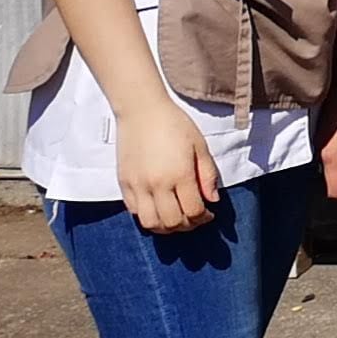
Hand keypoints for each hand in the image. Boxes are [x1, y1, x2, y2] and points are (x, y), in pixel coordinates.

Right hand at [121, 98, 222, 233]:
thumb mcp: (199, 146)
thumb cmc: (174, 124)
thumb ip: (207, 175)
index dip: (204, 218)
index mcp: (180, 174)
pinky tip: (158, 208)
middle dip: (188, 225)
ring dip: (166, 227)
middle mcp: (157, 184)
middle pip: (173, 222)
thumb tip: (213, 200)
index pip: (193, 211)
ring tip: (176, 217)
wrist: (142, 110)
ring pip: (151, 223)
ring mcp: (138, 186)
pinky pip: (134, 212)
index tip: (209, 214)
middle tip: (194, 218)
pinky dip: (148, 217)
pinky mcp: (124, 184)